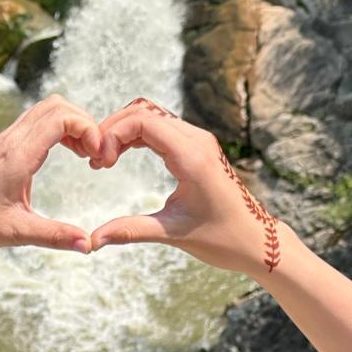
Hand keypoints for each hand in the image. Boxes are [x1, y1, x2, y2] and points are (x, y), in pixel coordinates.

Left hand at [0, 94, 101, 255]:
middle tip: (97, 154)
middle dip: (85, 122)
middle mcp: (13, 139)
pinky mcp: (6, 143)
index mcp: (18, 155)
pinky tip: (67, 153)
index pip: (61, 118)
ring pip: (48, 108)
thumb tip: (88, 244)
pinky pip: (39, 120)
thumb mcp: (15, 233)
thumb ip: (54, 236)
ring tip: (86, 154)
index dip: (88, 128)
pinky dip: (60, 128)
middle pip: (58, 104)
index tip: (99, 156)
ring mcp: (8, 138)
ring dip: (73, 124)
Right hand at [89, 97, 282, 278]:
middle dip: (113, 129)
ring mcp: (198, 140)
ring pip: (151, 115)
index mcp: (192, 156)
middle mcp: (196, 140)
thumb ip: (131, 231)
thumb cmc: (223, 239)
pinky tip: (121, 154)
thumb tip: (93, 240)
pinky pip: (161, 126)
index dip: (113, 134)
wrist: (258, 240)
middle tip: (96, 160)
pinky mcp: (197, 146)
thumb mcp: (174, 234)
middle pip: (144, 111)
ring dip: (124, 130)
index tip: (99, 163)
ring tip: (104, 159)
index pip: (143, 121)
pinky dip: (137, 134)